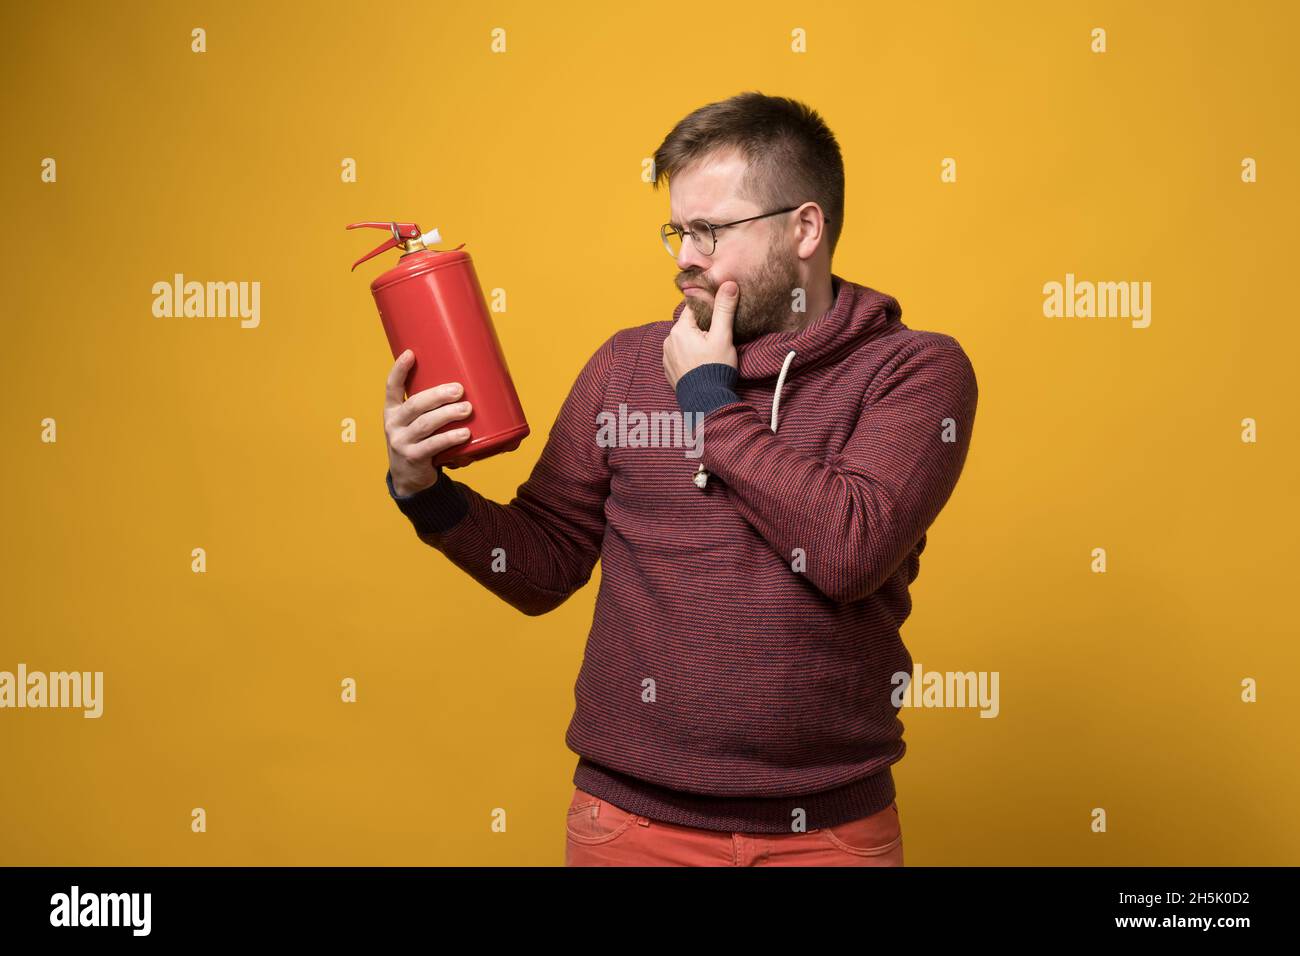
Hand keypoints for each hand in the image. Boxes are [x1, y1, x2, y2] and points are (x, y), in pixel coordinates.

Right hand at [383, 349, 473, 495]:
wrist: (409, 479)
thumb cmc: (420, 441)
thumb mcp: (416, 422)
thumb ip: (431, 407)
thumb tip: (470, 385)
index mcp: (393, 410)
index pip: (391, 387)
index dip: (399, 370)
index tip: (410, 353)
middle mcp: (393, 424)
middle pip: (415, 405)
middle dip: (438, 395)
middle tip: (459, 390)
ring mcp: (401, 442)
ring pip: (425, 424)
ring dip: (448, 415)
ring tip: (467, 409)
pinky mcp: (413, 458)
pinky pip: (432, 446)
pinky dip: (449, 438)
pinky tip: (464, 434)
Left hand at [663, 280, 738, 388]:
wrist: (705, 401)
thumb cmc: (715, 368)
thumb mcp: (723, 336)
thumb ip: (724, 309)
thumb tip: (728, 284)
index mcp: (680, 329)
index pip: (694, 309)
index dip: (708, 310)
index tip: (720, 316)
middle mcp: (668, 340)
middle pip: (689, 325)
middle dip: (703, 328)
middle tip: (718, 338)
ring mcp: (667, 356)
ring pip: (684, 340)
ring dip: (695, 343)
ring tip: (711, 353)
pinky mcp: (669, 370)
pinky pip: (680, 356)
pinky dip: (689, 356)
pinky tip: (701, 364)